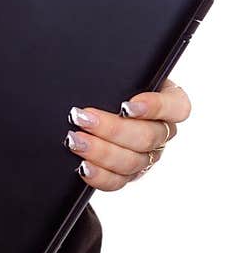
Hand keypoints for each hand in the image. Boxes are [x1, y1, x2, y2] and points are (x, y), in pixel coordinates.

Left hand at [63, 77, 191, 191]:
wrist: (93, 101)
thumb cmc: (110, 81)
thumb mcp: (120, 71)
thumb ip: (121, 72)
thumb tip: (101, 71)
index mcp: (169, 101)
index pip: (178, 107)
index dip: (155, 107)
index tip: (125, 104)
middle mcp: (162, 131)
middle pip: (148, 137)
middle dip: (112, 128)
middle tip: (82, 117)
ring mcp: (148, 156)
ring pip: (133, 161)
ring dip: (100, 151)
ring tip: (74, 139)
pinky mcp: (128, 174)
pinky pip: (118, 181)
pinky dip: (99, 175)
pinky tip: (82, 166)